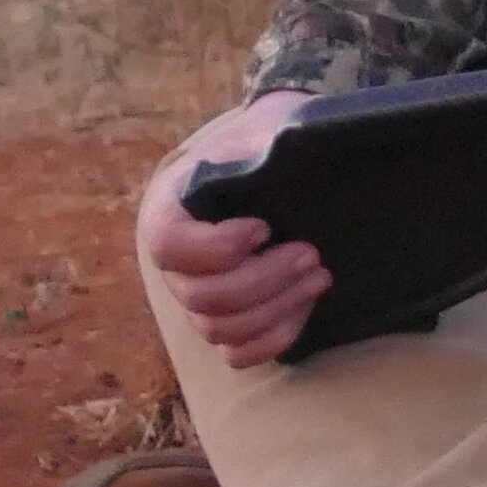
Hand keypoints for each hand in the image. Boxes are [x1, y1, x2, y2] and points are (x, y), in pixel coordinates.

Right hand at [138, 92, 322, 368]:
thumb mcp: (264, 132)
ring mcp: (196, 300)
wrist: (276, 166)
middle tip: (310, 253)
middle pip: (202, 296)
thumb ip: (269, 143)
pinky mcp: (226, 324)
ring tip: (318, 275)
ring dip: (277, 307)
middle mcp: (173, 263)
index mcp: (168, 209)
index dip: (215, 247)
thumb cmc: (267, 147)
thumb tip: (296, 151)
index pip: (168, 244)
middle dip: (264, 280)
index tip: (263, 227)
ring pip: (221, 329)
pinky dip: (273, 338)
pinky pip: (237, 354)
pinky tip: (305, 306)